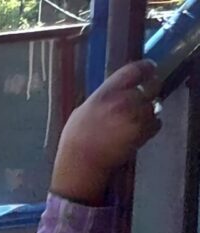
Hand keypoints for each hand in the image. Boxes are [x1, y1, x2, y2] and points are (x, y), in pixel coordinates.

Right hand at [52, 60, 163, 203]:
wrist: (81, 163)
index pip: (135, 70)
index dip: (145, 67)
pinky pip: (157, 122)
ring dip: (148, 110)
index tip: (149, 68)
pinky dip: (150, 126)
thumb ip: (104, 97)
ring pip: (156, 105)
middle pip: (152, 85)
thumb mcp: (84, 109)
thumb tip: (119, 90)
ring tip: (134, 121)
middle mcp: (124, 101)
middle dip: (151, 89)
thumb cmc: (77, 138)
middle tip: (145, 96)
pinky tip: (136, 132)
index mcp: (106, 93)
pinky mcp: (144, 132)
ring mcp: (136, 117)